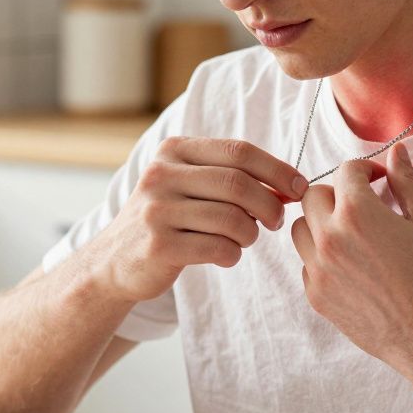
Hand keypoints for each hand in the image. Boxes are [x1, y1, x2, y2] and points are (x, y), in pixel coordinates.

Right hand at [92, 137, 308, 302]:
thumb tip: (290, 186)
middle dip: (269, 204)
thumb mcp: (186, 184)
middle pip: (238, 184)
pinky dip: (233, 254)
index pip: (239, 151)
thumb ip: (230, 178)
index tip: (299, 188)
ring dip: (250, 234)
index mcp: (173, 151)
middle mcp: (161, 176)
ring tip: (243, 239)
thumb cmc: (167, 220)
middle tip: (276, 220)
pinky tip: (225, 255)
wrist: (114, 261)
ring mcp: (157, 211)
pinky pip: (219, 248)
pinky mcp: (158, 246)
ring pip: (232, 219)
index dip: (277, 170)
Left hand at [290, 143, 412, 375]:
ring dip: (321, 224)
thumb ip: (407, 182)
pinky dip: (321, 257)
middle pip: (313, 196)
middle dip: (337, 194)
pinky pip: (306, 264)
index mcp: (357, 212)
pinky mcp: (315, 295)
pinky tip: (351, 266)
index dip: (365, 170)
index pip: (345, 172)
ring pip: (301, 229)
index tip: (378, 180)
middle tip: (362, 206)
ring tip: (351, 235)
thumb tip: (397, 152)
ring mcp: (317, 268)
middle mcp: (329, 237)